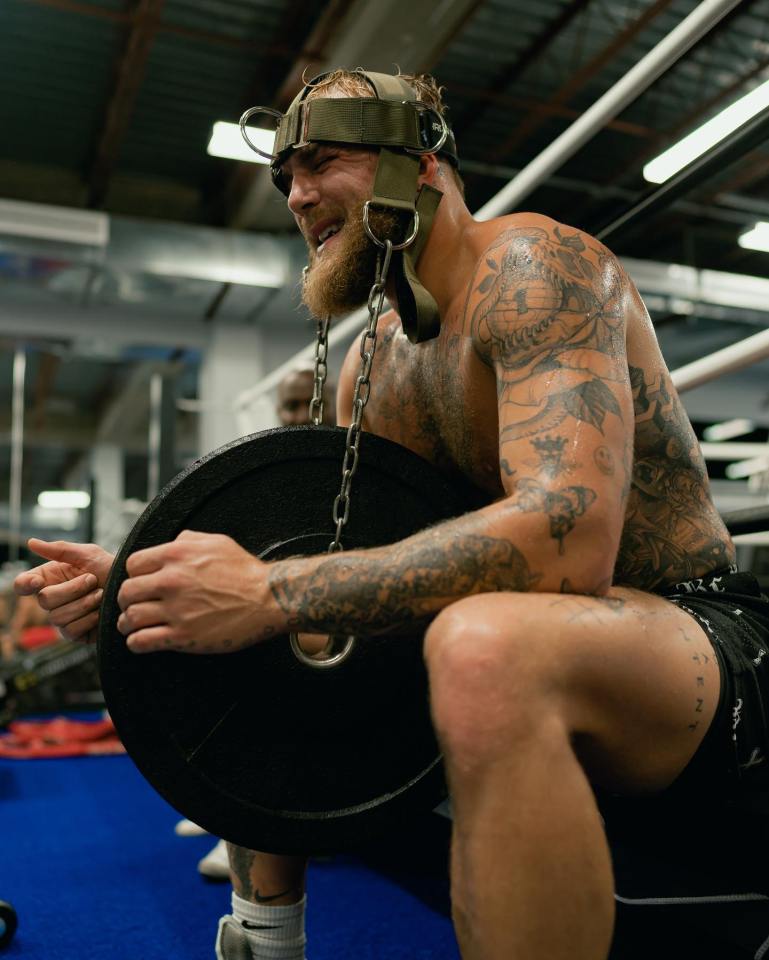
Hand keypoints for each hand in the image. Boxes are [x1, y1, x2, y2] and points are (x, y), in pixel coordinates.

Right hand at [14, 539, 114, 642]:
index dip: (25, 584)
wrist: (132, 589)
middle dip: (73, 589)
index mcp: (50, 578)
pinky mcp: (75, 634)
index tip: (38, 581)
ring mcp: (63, 618)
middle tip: (93, 580)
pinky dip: (89, 619)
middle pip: (44, 600)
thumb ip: (60, 549)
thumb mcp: (89, 554)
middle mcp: (53, 599)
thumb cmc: (110, 569)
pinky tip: (100, 612)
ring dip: (84, 603)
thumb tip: (31, 542)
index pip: (23, 584)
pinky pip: (71, 630)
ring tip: (101, 594)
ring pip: (58, 617)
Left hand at [116, 530, 274, 653]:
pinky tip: (141, 640)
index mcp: (177, 556)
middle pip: (126, 591)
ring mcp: (176, 610)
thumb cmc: (244, 571)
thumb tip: (171, 543)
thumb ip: (187, 539)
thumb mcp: (216, 541)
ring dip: (127, 622)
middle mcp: (172, 581)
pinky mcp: (183, 636)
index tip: (141, 582)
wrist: (268, 598)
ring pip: (130, 617)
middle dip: (127, 599)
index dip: (135, 574)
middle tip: (133, 604)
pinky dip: (136, 642)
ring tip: (132, 625)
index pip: (132, 564)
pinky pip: (142, 642)